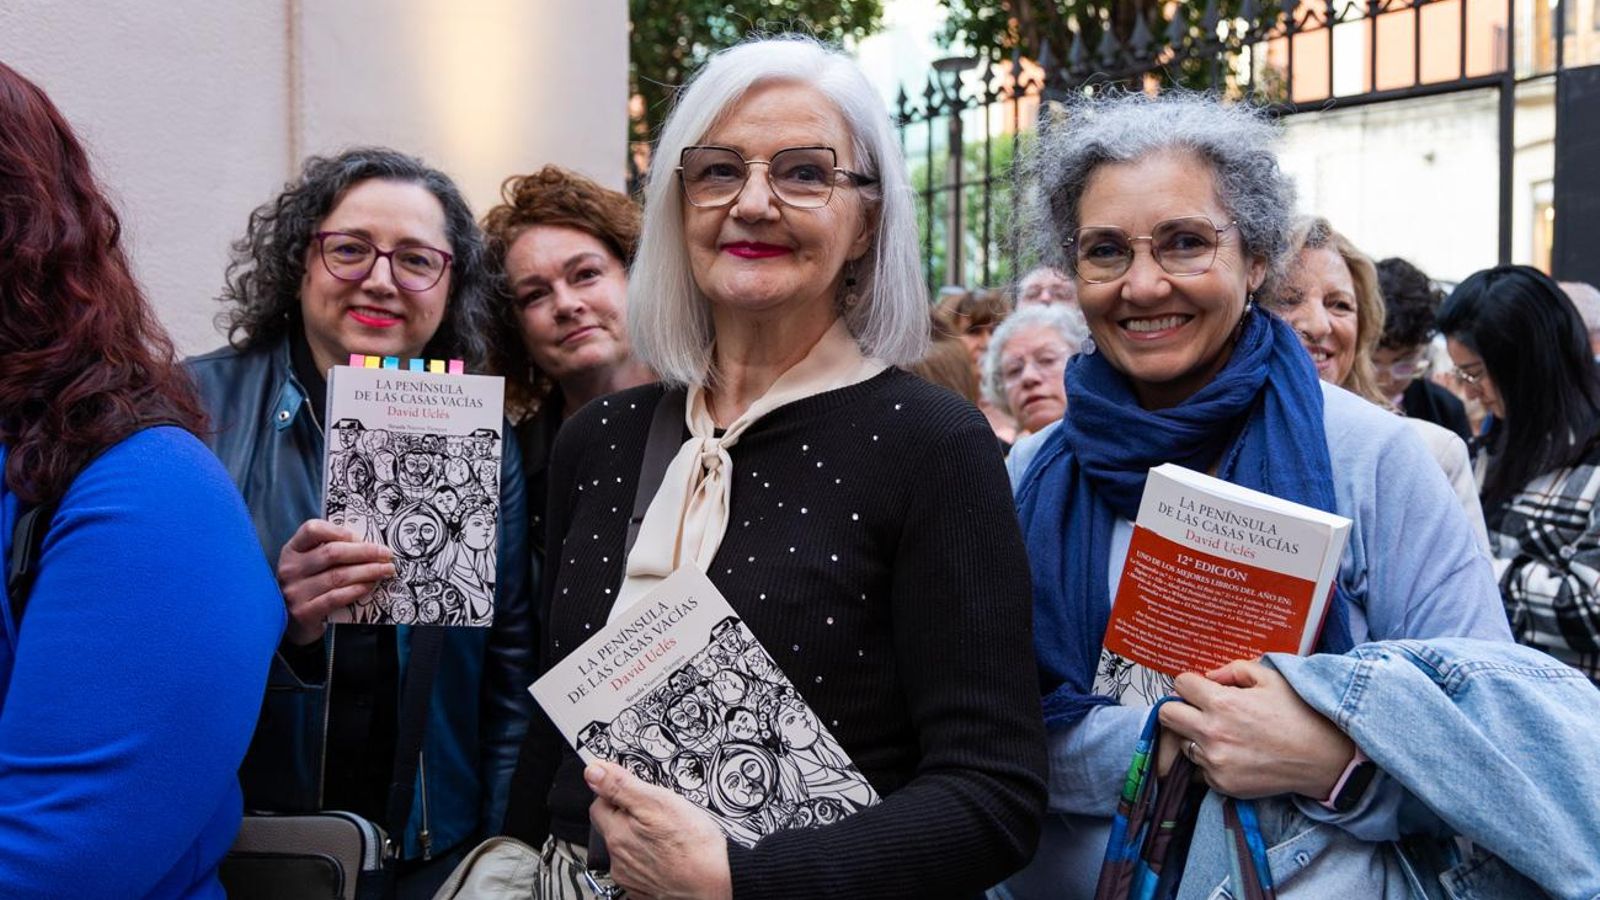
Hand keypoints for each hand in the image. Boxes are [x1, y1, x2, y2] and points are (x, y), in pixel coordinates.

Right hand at [276, 519, 393, 644]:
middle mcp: (290, 569)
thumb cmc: (310, 585)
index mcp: (291, 550)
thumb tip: (369, 543)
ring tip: (385, 570)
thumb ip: (330, 550)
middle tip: (386, 554)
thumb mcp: (312, 564)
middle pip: (332, 553)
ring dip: (367, 571)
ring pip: (338, 576)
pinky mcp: (304, 612)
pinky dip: (356, 590)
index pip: (313, 530)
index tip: (362, 537)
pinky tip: (370, 585)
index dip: (340, 531)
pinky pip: (336, 597)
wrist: (294, 622)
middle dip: (365, 552)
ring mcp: (295, 591)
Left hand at [586, 761, 731, 899]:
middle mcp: (618, 860)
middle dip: (629, 816)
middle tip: (658, 813)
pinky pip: (640, 868)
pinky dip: (651, 859)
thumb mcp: (658, 802)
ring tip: (667, 834)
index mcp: (617, 835)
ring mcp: (632, 878)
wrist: (717, 883)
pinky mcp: (646, 891)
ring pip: (627, 849)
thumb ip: (621, 785)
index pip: (599, 804)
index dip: (616, 793)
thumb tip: (593, 772)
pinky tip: (670, 853)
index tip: (635, 792)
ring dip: (640, 839)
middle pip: (613, 828)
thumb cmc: (694, 846)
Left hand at [1158, 659, 1354, 799]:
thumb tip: (1209, 676)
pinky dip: (1211, 761)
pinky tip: (1236, 755)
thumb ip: (1233, 669)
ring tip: (1225, 735)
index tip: (1201, 689)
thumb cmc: (1298, 714)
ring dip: (1195, 736)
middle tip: (1199, 711)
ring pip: (1183, 743)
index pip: (1179, 684)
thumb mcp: (1270, 678)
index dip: (1191, 683)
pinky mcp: (1222, 784)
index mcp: (1221, 703)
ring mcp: (1215, 762)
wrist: (1323, 759)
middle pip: (1167, 715)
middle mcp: (1212, 733)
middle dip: (1180, 708)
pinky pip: (1200, 768)